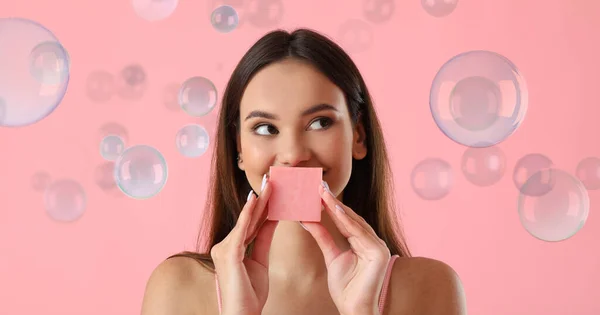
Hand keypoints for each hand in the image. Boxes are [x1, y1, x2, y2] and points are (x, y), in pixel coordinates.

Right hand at [210, 176, 277, 314]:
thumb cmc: (249, 295)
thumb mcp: (260, 261)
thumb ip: (263, 239)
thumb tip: (273, 219)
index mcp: (233, 248)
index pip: (251, 222)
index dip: (263, 205)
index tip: (272, 188)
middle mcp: (225, 245)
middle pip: (249, 218)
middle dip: (261, 198)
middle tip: (270, 177)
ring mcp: (224, 248)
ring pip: (246, 220)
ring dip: (259, 201)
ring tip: (270, 184)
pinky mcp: (228, 253)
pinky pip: (242, 229)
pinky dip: (249, 214)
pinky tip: (256, 199)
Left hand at [300, 182, 390, 314]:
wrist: (354, 309)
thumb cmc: (346, 288)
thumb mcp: (332, 256)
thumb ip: (323, 237)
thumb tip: (307, 219)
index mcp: (365, 243)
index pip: (346, 221)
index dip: (331, 206)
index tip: (317, 191)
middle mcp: (375, 242)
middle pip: (351, 218)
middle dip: (333, 202)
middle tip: (318, 185)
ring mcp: (379, 247)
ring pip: (354, 222)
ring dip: (337, 207)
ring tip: (322, 193)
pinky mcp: (380, 253)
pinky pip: (359, 233)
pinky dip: (346, 220)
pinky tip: (334, 208)